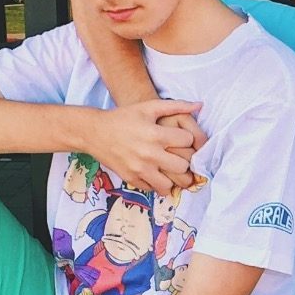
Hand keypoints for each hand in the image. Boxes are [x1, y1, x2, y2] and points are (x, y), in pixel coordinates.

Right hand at [87, 99, 203, 194]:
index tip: (182, 139)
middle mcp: (149, 154)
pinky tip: (156, 174)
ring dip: (172, 178)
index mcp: (156, 134)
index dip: (188, 139)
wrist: (94, 132)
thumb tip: (200, 105)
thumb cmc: (123, 118)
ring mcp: (139, 169)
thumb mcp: (148, 107)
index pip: (188, 141)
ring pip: (170, 184)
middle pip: (183, 166)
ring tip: (169, 170)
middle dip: (184, 162)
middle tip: (179, 157)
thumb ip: (175, 106)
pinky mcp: (131, 179)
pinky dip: (157, 184)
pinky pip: (153, 189)